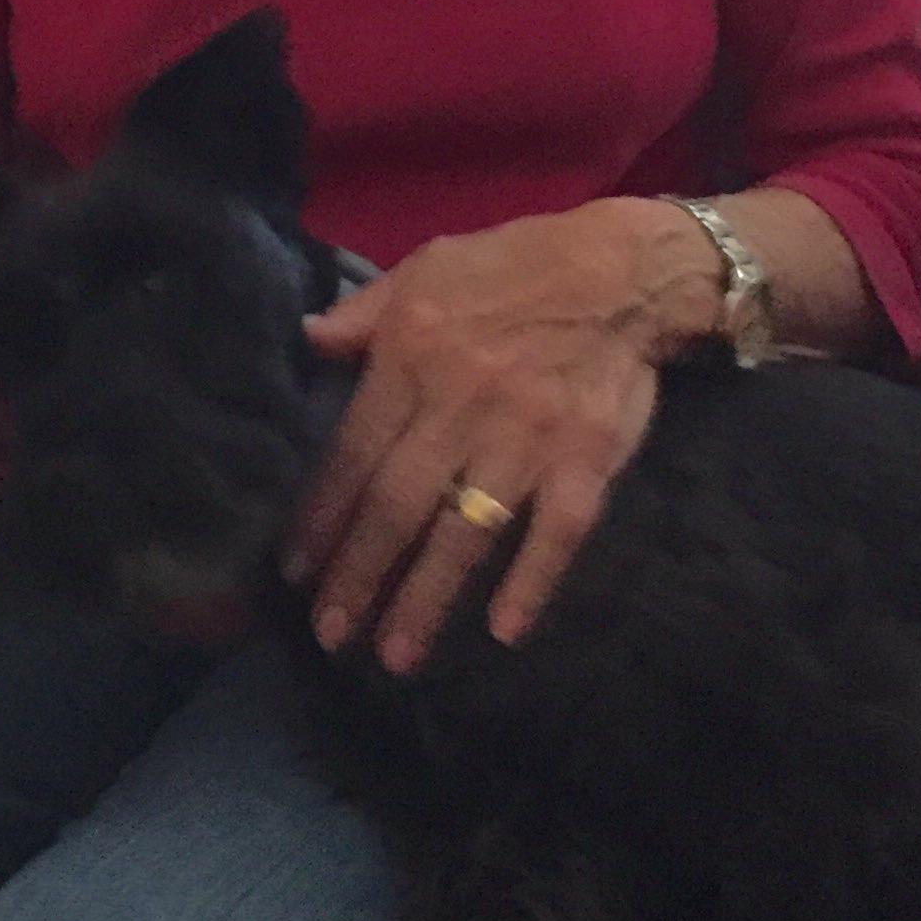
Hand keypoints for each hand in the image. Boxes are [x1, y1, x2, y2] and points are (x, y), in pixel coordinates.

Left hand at [290, 202, 705, 673]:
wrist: (623, 267)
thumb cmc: (515, 265)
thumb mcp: (427, 266)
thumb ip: (364, 312)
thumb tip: (307, 342)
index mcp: (415, 357)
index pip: (354, 453)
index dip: (323, 517)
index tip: (297, 570)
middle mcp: (463, 404)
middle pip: (398, 506)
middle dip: (360, 575)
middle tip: (331, 635)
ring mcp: (528, 438)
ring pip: (466, 531)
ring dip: (427, 598)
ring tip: (395, 655)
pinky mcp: (587, 460)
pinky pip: (557, 533)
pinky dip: (533, 582)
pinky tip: (506, 630)